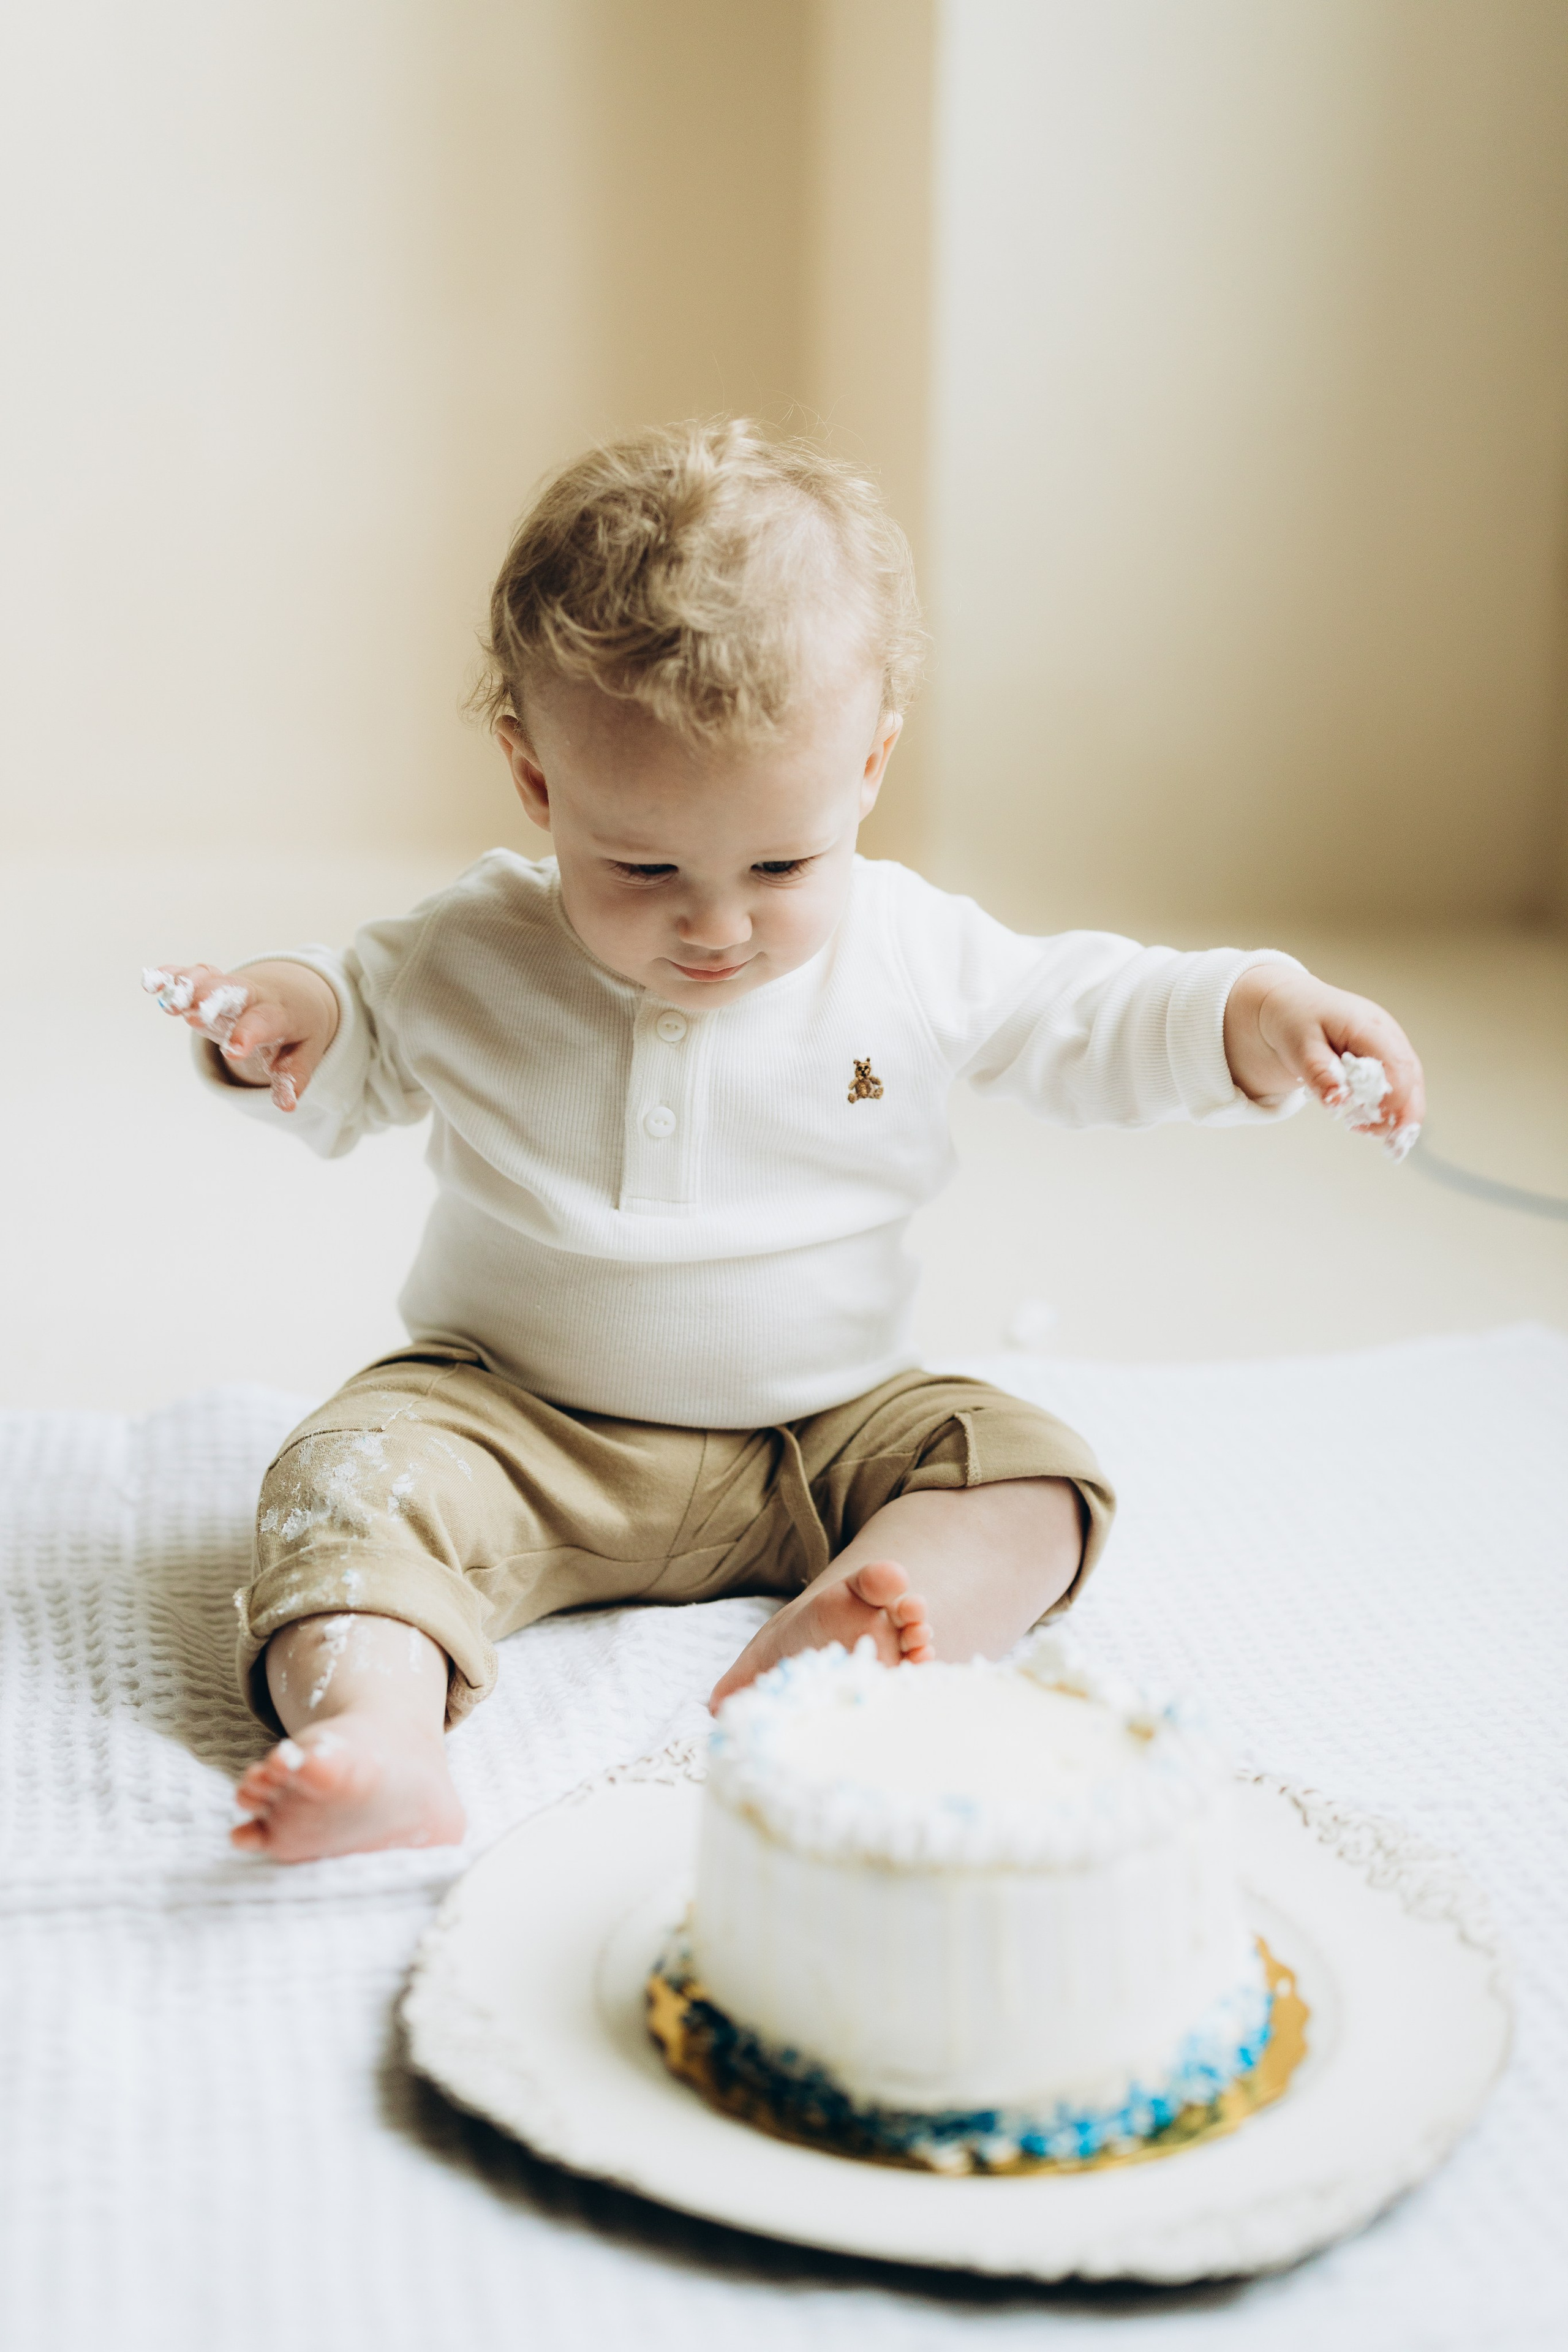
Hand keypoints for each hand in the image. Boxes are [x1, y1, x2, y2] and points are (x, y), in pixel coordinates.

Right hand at [141, 959, 338, 1111]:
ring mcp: (230, 986)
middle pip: (232, 993)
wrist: (294, 994)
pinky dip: (171, 976)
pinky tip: (151, 982)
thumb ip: (292, 1076)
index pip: (263, 1023)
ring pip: (209, 979)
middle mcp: (253, 995)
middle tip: (191, 1014)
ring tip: (167, 1003)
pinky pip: (191, 974)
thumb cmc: (297, 1030)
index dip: (248, 1035)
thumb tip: (286, 1106)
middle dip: (212, 1001)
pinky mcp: (211, 980)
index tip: (232, 1051)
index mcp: (279, 1014)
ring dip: (187, 987)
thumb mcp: (304, 1053)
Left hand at [1223, 964, 1424, 1147]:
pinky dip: (1388, 1109)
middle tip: (1392, 1149)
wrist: (1292, 1004)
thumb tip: (1338, 1102)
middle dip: (1405, 1116)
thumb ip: (1320, 1073)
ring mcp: (1390, 1045)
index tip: (1378, 1125)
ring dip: (1398, 1116)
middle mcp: (1387, 1035)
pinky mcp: (1385, 1058)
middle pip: (1411, 1079)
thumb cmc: (1295, 1020)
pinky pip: (1397, 1086)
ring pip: (1409, 1085)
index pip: (1396, 1066)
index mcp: (1369, 1025)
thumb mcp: (1299, 1045)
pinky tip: (1366, 1123)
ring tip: (1369, 1134)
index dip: (1394, 1099)